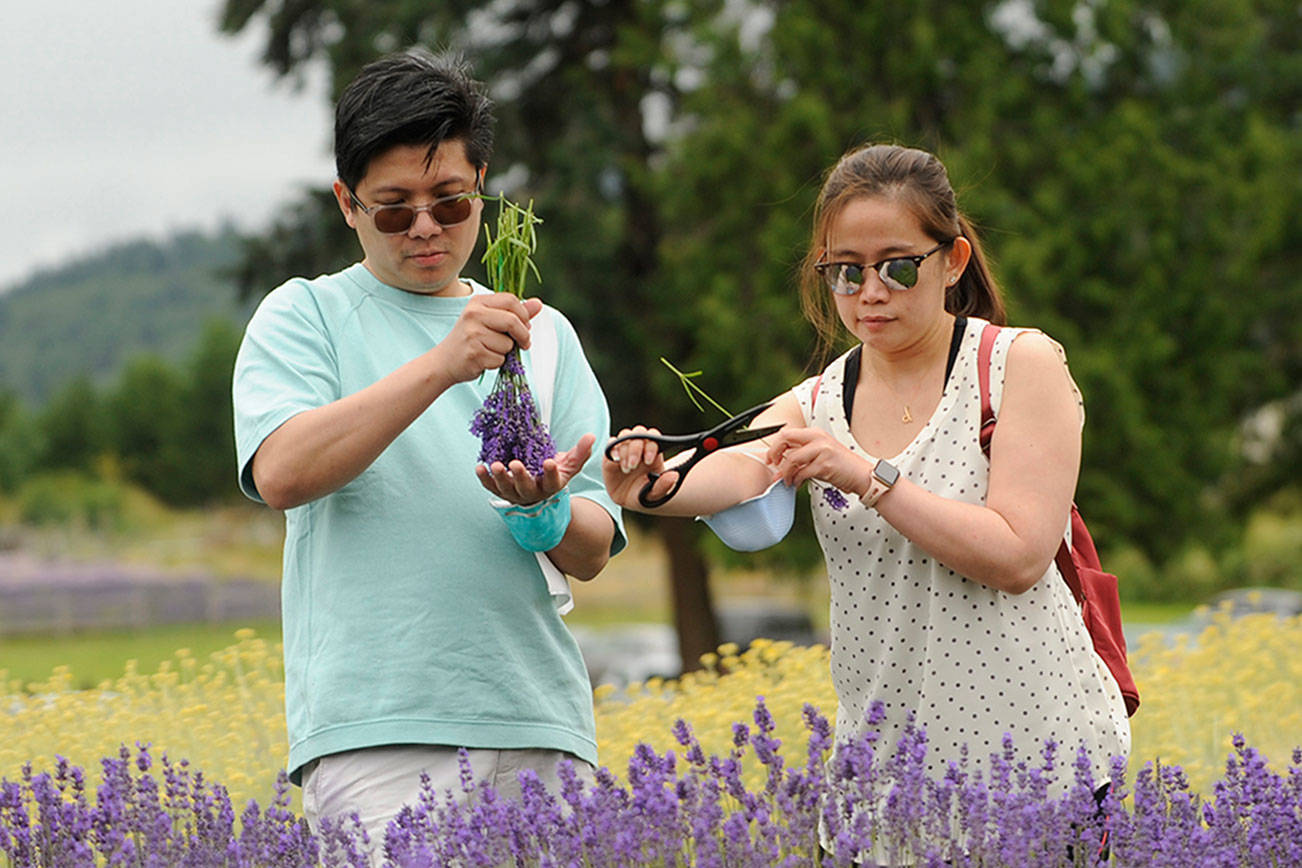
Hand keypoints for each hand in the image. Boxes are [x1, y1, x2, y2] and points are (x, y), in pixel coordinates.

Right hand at [436, 294, 543, 383]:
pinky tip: (484, 360)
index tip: (526, 326)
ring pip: (508, 344)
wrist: (445, 361)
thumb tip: (538, 304)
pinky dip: (497, 363)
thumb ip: (515, 313)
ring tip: (491, 350)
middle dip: (523, 335)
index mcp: (478, 302)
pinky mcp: (474, 353)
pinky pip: (500, 359)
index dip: (524, 315)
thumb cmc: (471, 340)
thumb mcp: (490, 321)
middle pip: (513, 321)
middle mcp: (473, 314)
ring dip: (506, 352)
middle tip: (524, 344)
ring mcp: (472, 334)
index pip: (511, 300)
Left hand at [476, 433, 595, 504]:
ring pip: (507, 489)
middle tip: (516, 464)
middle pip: (526, 487)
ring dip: (500, 477)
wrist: (538, 491)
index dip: (550, 473)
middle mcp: (532, 492)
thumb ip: (580, 452)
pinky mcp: (501, 491)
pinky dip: (485, 478)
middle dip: (521, 476)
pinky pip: (491, 486)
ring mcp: (515, 493)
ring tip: (497, 465)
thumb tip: (591, 436)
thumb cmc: (553, 474)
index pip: (552, 481)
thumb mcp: (569, 465)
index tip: (549, 462)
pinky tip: (480, 467)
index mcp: (551, 485)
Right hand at [601, 426, 677, 508]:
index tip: (649, 462)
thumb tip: (674, 476)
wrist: (629, 499)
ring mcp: (624, 449)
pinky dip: (612, 449)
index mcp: (653, 452)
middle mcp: (639, 447)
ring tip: (626, 468)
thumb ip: (663, 486)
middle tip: (634, 465)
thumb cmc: (645, 494)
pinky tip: (615, 460)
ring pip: (624, 435)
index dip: (651, 447)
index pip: (654, 438)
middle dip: (636, 448)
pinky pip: (610, 445)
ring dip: (625, 450)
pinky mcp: (610, 455)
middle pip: (639, 432)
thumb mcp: (654, 494)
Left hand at [765, 427, 874, 495]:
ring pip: (792, 459)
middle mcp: (818, 438)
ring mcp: (822, 450)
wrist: (862, 475)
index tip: (771, 458)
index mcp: (815, 433)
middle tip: (774, 467)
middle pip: (785, 439)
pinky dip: (796, 480)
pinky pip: (802, 473)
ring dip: (786, 473)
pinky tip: (798, 484)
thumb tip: (780, 461)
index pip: (786, 433)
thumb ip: (803, 453)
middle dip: (774, 454)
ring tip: (788, 481)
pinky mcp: (825, 464)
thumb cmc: (841, 466)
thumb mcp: (820, 453)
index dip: (774, 446)